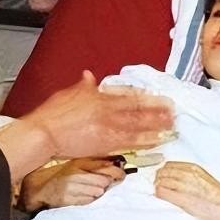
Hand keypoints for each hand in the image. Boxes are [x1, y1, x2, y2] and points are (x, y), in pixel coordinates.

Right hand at [19, 158, 124, 212]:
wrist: (43, 190)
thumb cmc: (63, 177)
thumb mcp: (78, 165)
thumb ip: (96, 163)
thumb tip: (117, 164)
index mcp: (79, 163)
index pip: (105, 167)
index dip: (117, 173)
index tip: (122, 175)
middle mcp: (75, 174)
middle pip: (104, 181)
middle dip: (107, 184)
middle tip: (103, 185)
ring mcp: (71, 187)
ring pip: (98, 192)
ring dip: (97, 193)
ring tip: (90, 190)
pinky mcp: (68, 200)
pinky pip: (88, 201)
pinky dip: (89, 200)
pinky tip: (84, 196)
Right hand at [25, 70, 174, 158]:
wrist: (45, 133)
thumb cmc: (53, 113)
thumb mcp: (68, 93)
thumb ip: (83, 86)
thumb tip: (89, 75)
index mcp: (99, 97)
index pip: (127, 95)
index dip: (144, 97)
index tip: (157, 97)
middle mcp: (107, 111)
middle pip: (138, 110)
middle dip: (157, 110)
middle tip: (173, 110)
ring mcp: (108, 128)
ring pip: (138, 126)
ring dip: (156, 126)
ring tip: (171, 126)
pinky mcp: (106, 144)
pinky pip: (130, 142)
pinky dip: (145, 141)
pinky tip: (156, 141)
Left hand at [154, 161, 219, 219]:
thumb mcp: (205, 180)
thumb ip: (191, 177)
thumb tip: (177, 179)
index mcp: (194, 168)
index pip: (169, 164)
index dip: (163, 170)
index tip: (161, 176)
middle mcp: (188, 174)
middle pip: (163, 171)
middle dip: (158, 178)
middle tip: (157, 184)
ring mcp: (185, 186)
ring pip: (161, 180)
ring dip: (158, 186)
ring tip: (159, 191)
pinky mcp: (183, 198)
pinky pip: (163, 192)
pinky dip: (159, 193)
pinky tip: (159, 195)